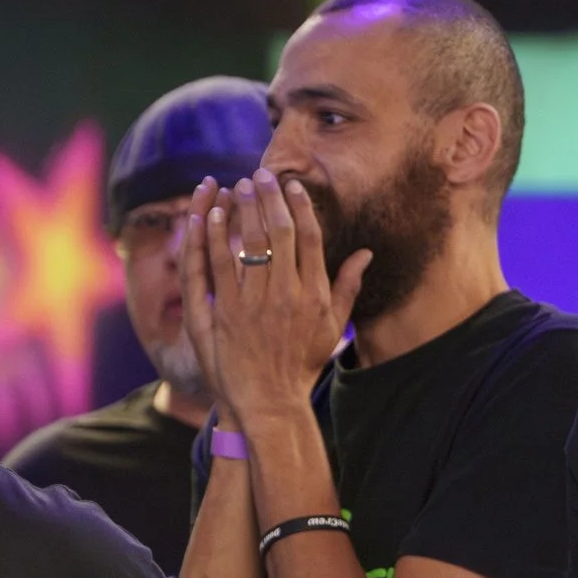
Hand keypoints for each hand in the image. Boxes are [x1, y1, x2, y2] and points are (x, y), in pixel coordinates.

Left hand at [180, 170, 371, 429]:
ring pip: (250, 243)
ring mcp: (256, 302)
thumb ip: (348, 287)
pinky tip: (211, 214)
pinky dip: (216, 236)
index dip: (299, 207)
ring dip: (244, 209)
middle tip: (261, 175)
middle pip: (280, 232)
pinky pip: (220, 265)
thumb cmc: (301, 366)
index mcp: (315, 294)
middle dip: (270, 198)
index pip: (310, 237)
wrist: (270, 402)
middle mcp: (288, 293)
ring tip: (238, 186)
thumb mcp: (332, 328)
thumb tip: (366, 253)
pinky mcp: (227, 312)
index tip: (290, 187)